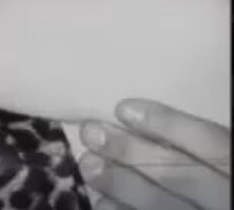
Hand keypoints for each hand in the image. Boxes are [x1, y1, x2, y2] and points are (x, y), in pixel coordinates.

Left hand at [79, 98, 229, 208]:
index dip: (166, 124)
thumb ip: (194, 141)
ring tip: (89, 165)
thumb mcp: (220, 152)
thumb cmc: (218, 173)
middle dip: (132, 153)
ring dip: (123, 186)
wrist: (219, 200)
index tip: (122, 108)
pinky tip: (102, 203)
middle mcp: (228, 197)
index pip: (209, 142)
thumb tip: (139, 119)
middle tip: (91, 133)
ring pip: (166, 208)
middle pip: (181, 175)